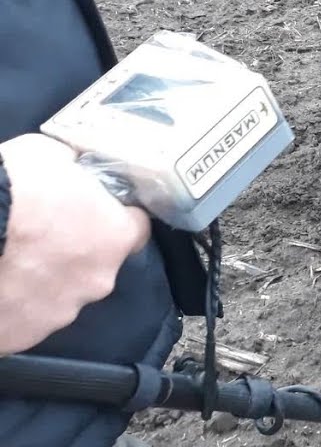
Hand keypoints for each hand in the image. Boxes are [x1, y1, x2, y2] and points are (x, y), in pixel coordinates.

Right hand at [0, 134, 150, 355]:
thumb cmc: (12, 188)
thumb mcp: (51, 155)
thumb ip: (72, 168)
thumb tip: (73, 168)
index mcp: (115, 236)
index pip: (135, 228)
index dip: (113, 218)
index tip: (92, 211)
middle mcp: (98, 280)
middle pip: (97, 266)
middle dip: (75, 253)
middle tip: (39, 237)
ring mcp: (61, 313)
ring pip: (62, 295)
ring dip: (44, 282)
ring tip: (11, 264)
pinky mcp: (25, 336)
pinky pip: (27, 319)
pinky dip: (15, 307)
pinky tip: (0, 287)